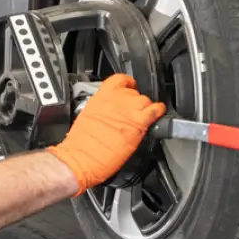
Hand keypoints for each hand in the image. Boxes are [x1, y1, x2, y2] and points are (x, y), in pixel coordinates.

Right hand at [47, 73, 165, 195]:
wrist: (79, 159)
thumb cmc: (79, 145)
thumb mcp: (87, 117)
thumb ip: (102, 109)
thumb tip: (110, 112)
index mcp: (100, 97)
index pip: (119, 80)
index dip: (127, 84)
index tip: (129, 88)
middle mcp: (115, 99)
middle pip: (133, 92)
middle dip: (134, 102)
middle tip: (133, 112)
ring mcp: (127, 110)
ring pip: (145, 100)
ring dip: (145, 108)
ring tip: (142, 117)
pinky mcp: (138, 123)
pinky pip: (155, 110)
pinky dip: (159, 111)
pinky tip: (159, 113)